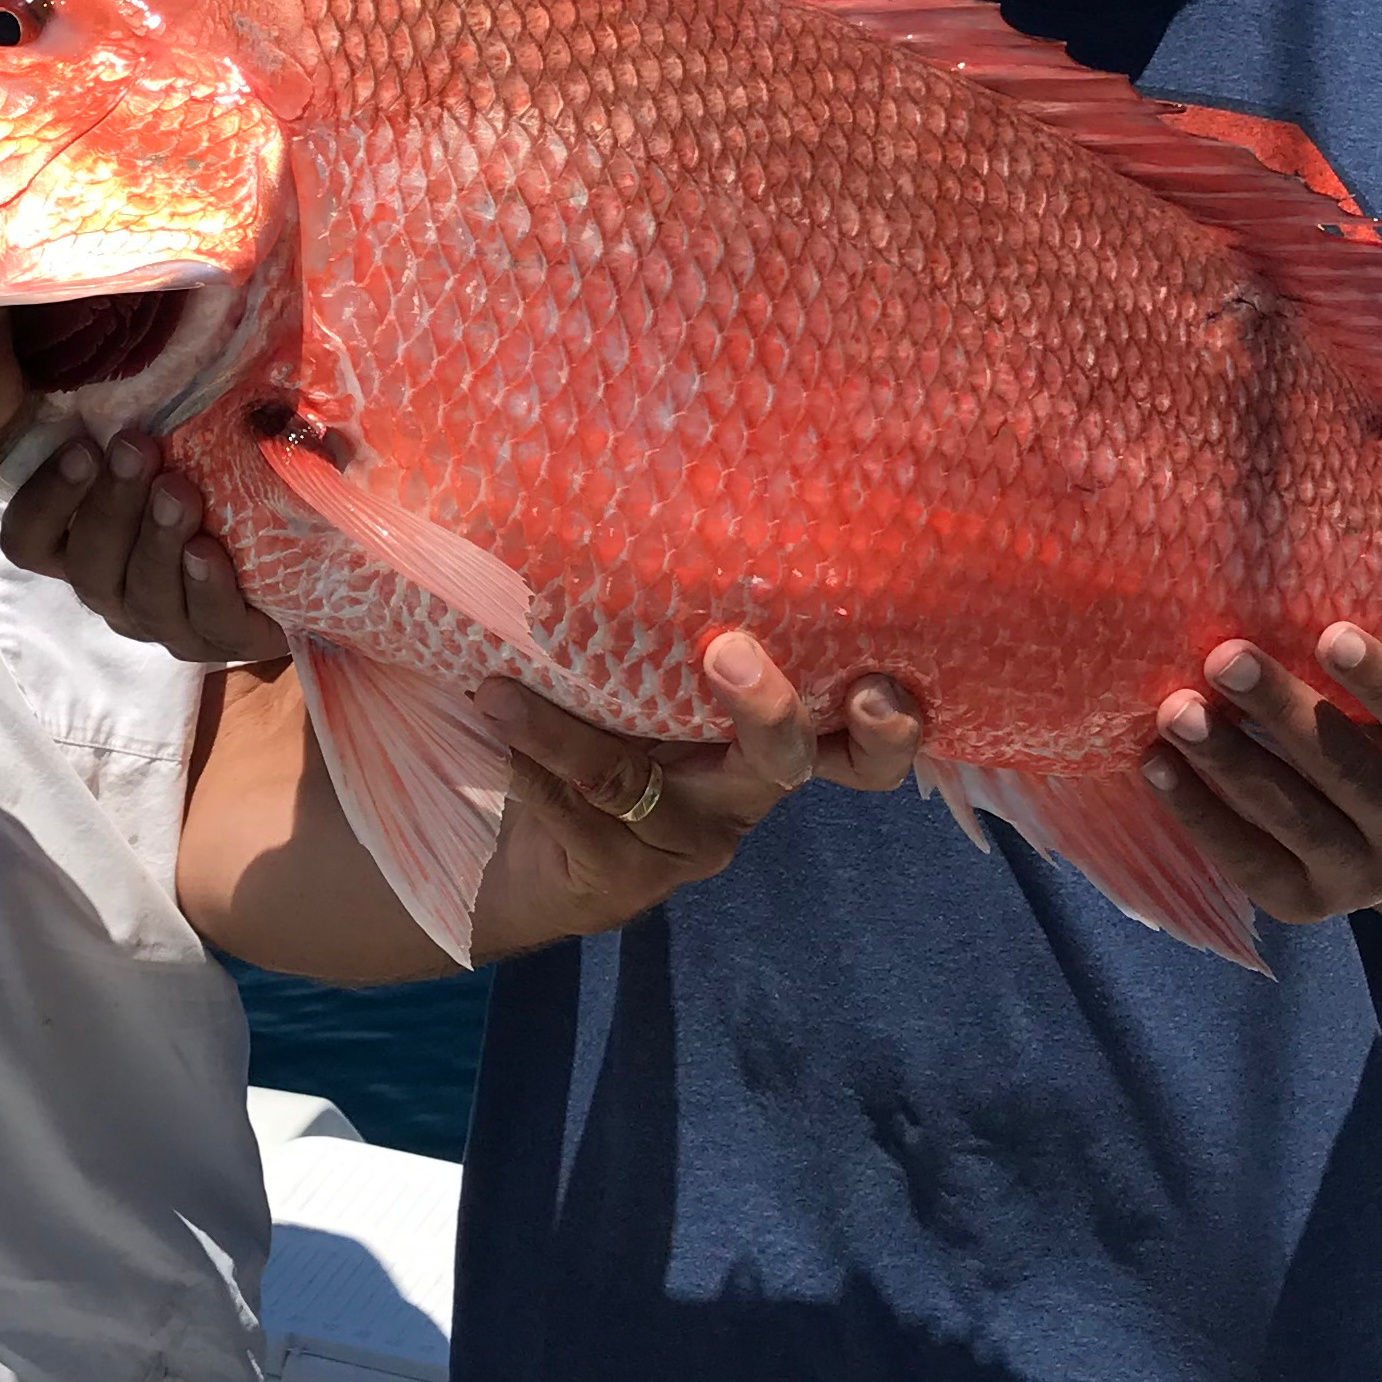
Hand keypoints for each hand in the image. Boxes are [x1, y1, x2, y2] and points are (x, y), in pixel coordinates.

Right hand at [0, 431, 290, 666]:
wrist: (301, 560)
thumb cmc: (217, 485)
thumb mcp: (184, 445)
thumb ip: (157, 417)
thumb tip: (155, 333)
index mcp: (84, 544)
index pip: (30, 539)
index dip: (44, 499)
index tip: (82, 445)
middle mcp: (113, 587)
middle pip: (87, 563)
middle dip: (111, 503)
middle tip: (137, 448)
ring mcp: (164, 621)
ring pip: (141, 593)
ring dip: (156, 539)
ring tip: (179, 491)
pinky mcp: (222, 642)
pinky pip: (205, 622)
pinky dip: (205, 586)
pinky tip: (210, 550)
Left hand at [468, 633, 920, 951]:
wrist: (531, 861)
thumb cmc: (602, 738)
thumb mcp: (642, 686)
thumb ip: (659, 632)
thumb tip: (626, 502)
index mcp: (768, 744)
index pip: (862, 745)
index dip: (889, 725)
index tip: (878, 681)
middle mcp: (743, 796)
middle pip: (784, 762)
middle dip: (766, 706)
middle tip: (729, 650)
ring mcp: (685, 845)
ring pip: (636, 781)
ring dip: (563, 730)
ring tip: (500, 687)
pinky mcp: (622, 879)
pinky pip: (575, 810)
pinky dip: (529, 758)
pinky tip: (492, 717)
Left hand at [1143, 624, 1381, 924]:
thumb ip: (1360, 685)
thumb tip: (1271, 605)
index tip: (1331, 632)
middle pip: (1347, 771)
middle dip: (1282, 710)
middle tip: (1224, 657)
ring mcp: (1364, 880)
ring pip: (1291, 816)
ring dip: (1227, 759)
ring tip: (1175, 709)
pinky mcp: (1305, 906)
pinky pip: (1245, 858)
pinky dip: (1196, 810)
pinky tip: (1155, 762)